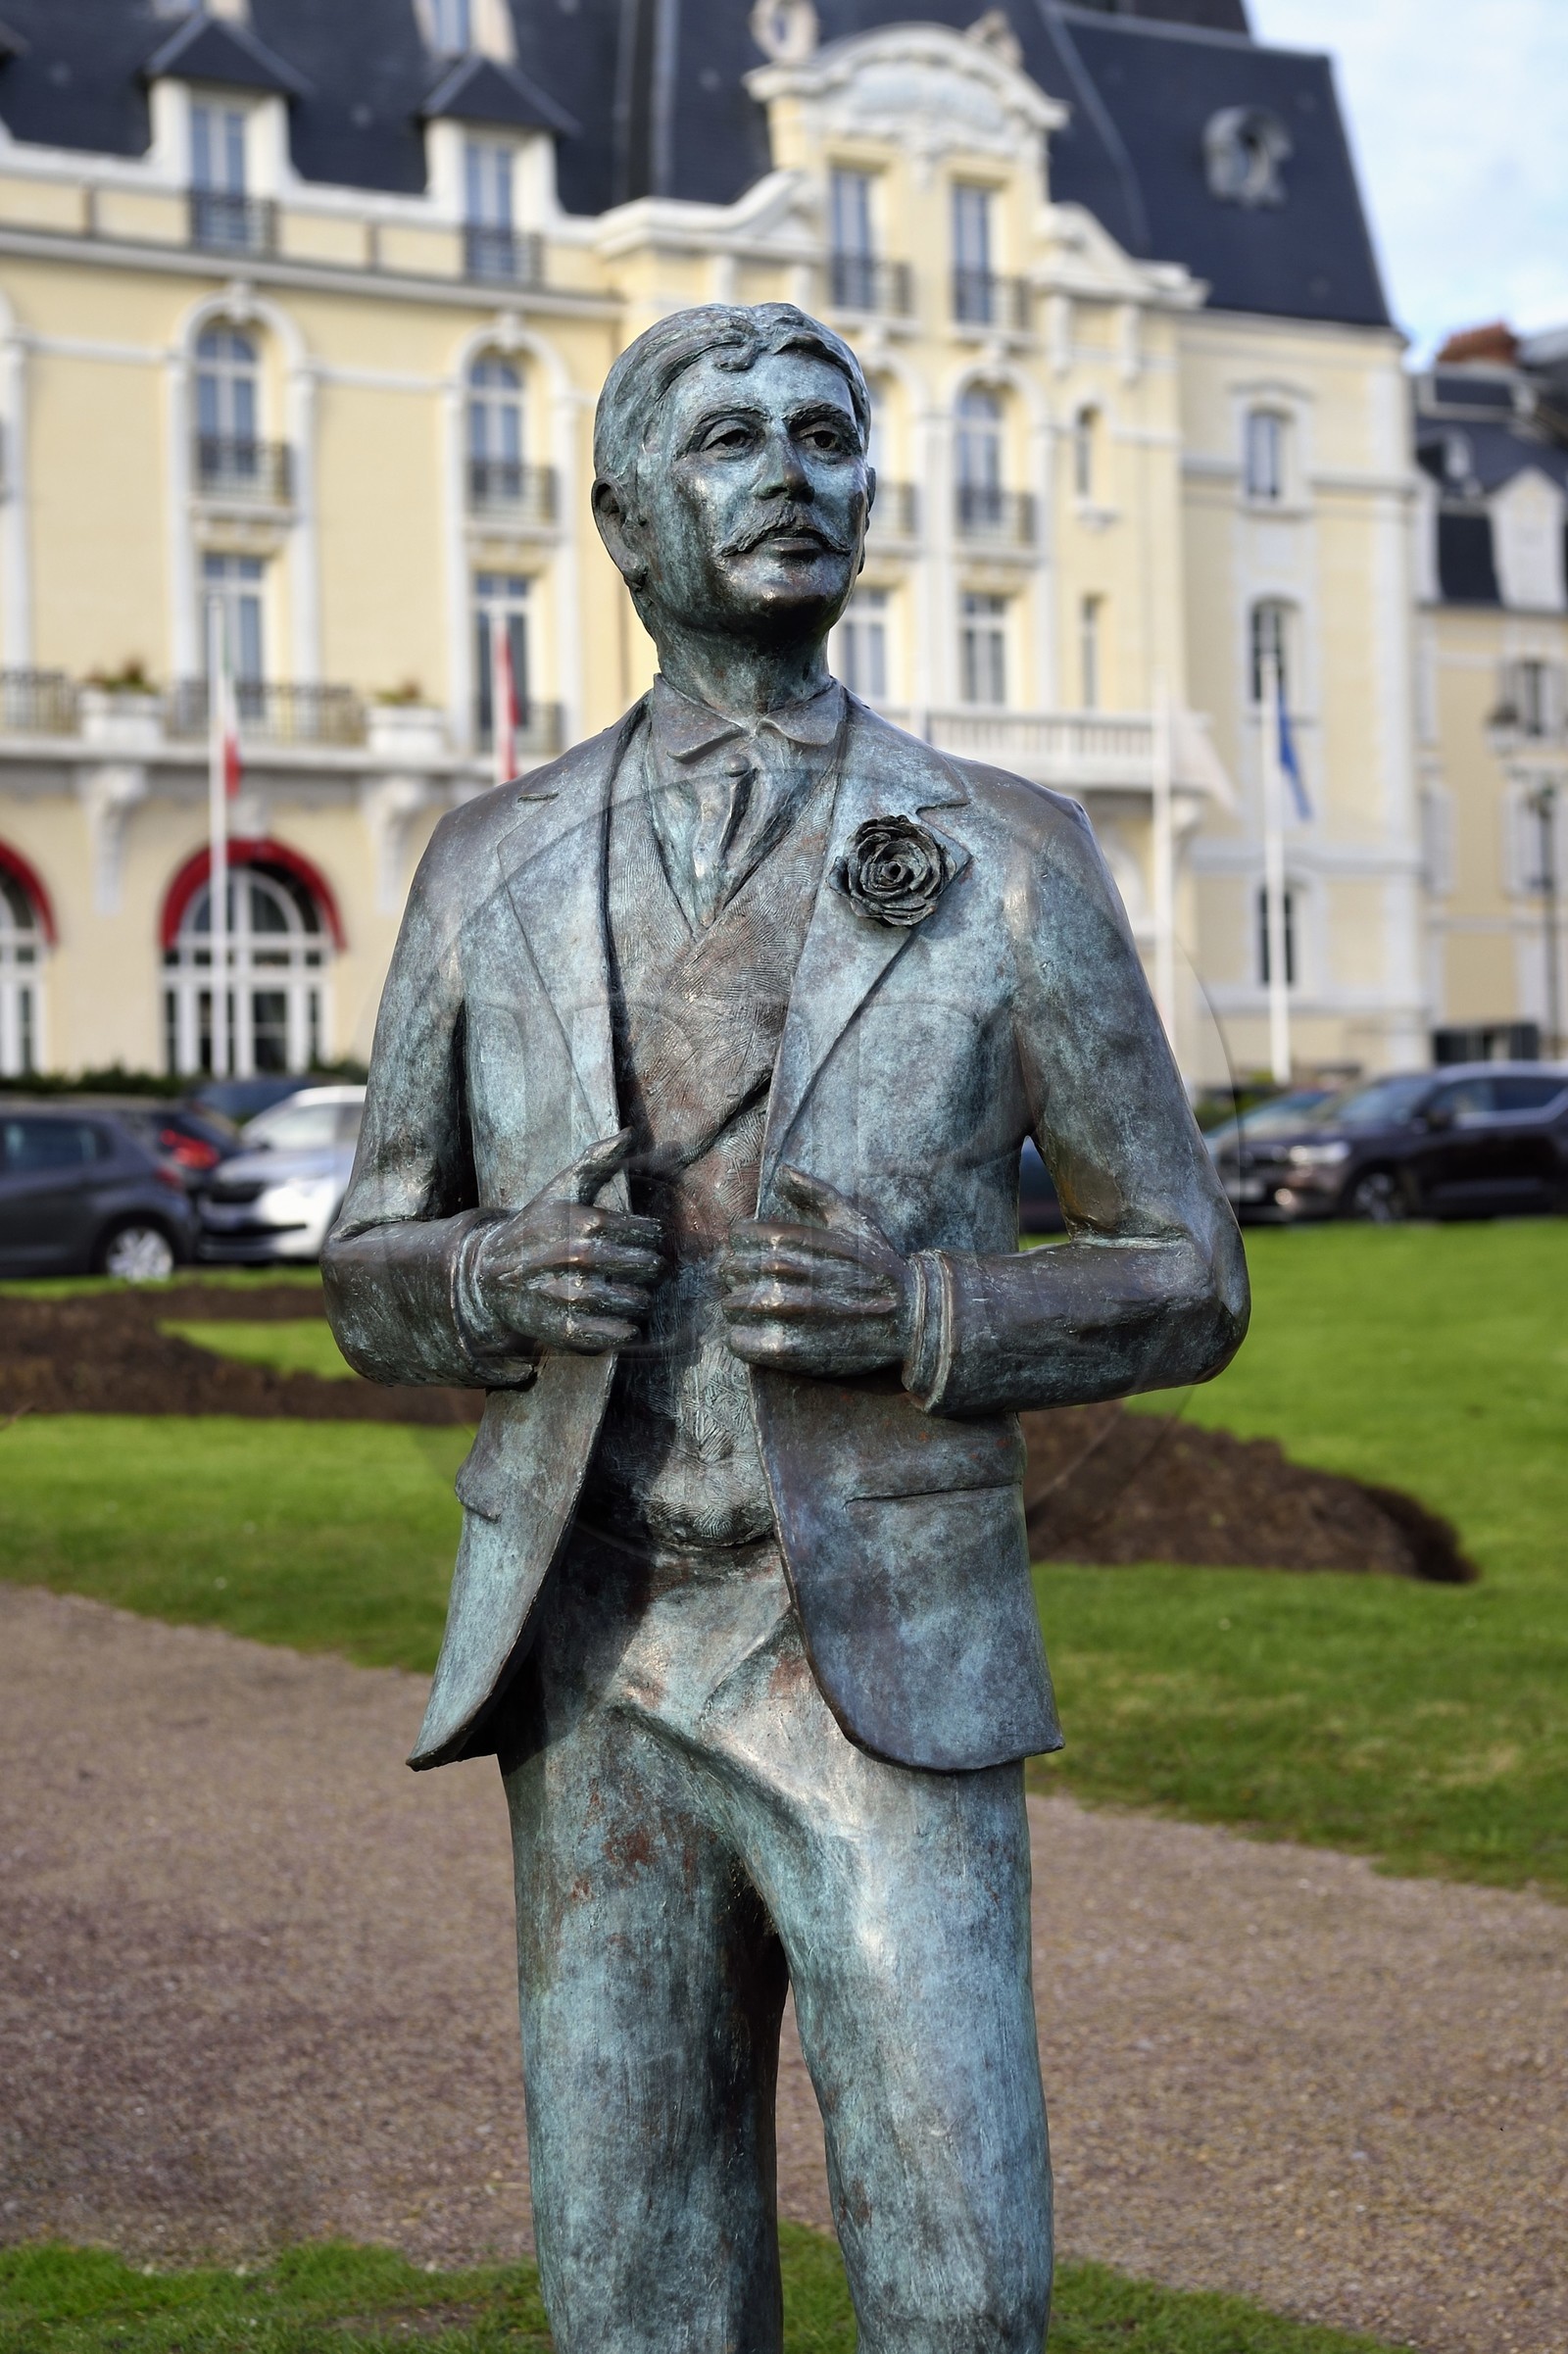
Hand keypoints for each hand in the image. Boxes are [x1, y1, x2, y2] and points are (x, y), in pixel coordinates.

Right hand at [471, 1129, 664, 1355]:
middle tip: (647, 1268)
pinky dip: (622, 1331)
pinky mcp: (562, 1327)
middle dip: (652, 1268)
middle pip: (646, 1267)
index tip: (647, 1239)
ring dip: (640, 1299)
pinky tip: (622, 1322)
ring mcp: (571, 1293)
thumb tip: (628, 1132)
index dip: (652, 1237)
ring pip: (633, 1301)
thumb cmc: (537, 1225)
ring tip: (632, 1293)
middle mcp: (579, 1256)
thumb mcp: (563, 1188)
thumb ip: (598, 1160)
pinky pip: (610, 1334)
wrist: (489, 1272)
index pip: (647, 1233)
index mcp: (585, 1220)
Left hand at [719, 1165, 912, 1377]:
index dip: (745, 1243)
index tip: (757, 1253)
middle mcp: (783, 1274)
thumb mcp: (853, 1220)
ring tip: (761, 1311)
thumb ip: (815, 1192)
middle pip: (729, 1269)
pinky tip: (761, 1334)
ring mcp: (783, 1314)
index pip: (738, 1235)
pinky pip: (738, 1342)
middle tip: (758, 1284)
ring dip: (740, 1308)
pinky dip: (743, 1338)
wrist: (910, 1317)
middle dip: (740, 1275)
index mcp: (793, 1240)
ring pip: (729, 1306)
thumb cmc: (881, 1267)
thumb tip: (782, 1173)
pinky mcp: (785, 1350)